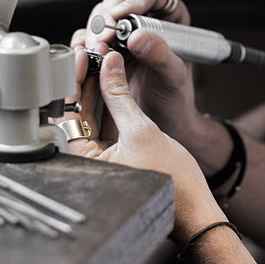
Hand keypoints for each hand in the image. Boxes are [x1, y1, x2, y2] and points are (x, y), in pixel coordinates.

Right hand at [71, 0, 200, 139]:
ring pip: (100, 16)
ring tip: (97, 52)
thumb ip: (161, 55)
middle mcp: (144, 19)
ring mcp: (121, 34)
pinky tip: (85, 57)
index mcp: (169, 16)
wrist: (163, 124)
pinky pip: (87, 38)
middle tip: (104, 38)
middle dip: (108, 16)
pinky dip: (82, 46)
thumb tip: (139, 36)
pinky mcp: (104, 49)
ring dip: (94, 32)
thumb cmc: (176, 98)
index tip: (123, 15)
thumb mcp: (174, 77)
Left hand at [72, 51, 224, 239]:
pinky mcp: (113, 157)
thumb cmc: (172, 183)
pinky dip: (110, 105)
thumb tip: (108, 65)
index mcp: (82, 163)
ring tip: (105, 63)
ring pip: (91, 117)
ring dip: (99, 90)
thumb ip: (121, 95)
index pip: (69, 113)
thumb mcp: (142, 130)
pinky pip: (105, 126)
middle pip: (77, 113)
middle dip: (87, 82)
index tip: (83, 57)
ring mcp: (99, 160)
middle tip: (94, 54)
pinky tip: (114, 82)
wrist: (195, 208)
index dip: (75, 80)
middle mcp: (84, 164)